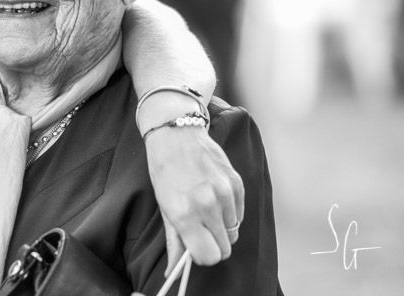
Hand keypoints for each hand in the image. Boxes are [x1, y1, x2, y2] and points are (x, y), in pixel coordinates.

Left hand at [145, 127, 243, 269]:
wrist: (176, 134)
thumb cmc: (164, 170)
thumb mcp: (164, 206)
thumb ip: (174, 240)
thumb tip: (175, 269)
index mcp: (185, 214)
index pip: (208, 256)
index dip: (202, 255)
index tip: (196, 247)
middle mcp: (207, 205)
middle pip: (224, 248)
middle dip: (213, 244)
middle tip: (200, 230)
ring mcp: (225, 194)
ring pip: (234, 232)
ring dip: (221, 228)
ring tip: (205, 209)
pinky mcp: (237, 183)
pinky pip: (240, 215)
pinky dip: (230, 213)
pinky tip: (215, 198)